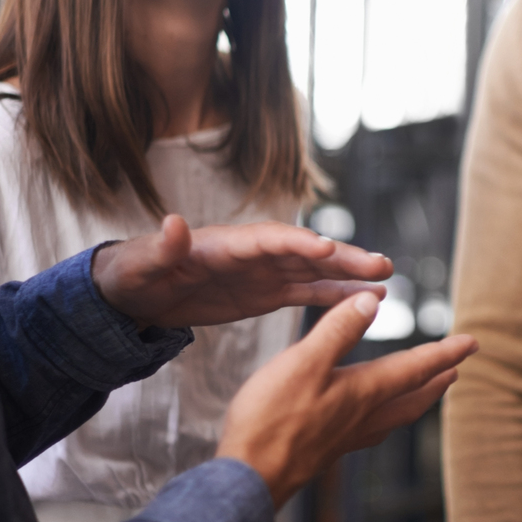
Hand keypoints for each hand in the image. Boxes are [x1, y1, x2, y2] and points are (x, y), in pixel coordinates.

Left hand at [91, 215, 391, 329]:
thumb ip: (163, 246)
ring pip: (316, 271)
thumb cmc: (134, 272)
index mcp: (226, 243)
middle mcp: (254, 252)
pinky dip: (338, 295)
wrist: (136, 292)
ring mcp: (265, 271)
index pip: (269, 239)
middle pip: (305, 252)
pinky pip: (309, 292)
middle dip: (342, 257)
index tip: (326, 249)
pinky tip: (368, 298)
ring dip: (350, 273)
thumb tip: (173, 223)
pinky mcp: (268, 292)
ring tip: (386, 277)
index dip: (297, 243)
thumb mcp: (141, 262)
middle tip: (380, 264)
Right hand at [217, 291, 474, 506]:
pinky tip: (368, 421)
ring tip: (423, 393)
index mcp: (363, 392)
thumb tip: (371, 300)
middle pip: (412, 398)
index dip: (444, 353)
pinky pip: (369, 431)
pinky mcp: (324, 451)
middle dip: (436, 380)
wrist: (248, 480)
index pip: (414, 368)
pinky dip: (382, 418)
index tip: (472, 343)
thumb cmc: (272, 420)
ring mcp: (344, 438)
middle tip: (456, 370)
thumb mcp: (304, 363)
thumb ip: (338, 331)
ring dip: (414, 400)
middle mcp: (361, 417)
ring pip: (393, 416)